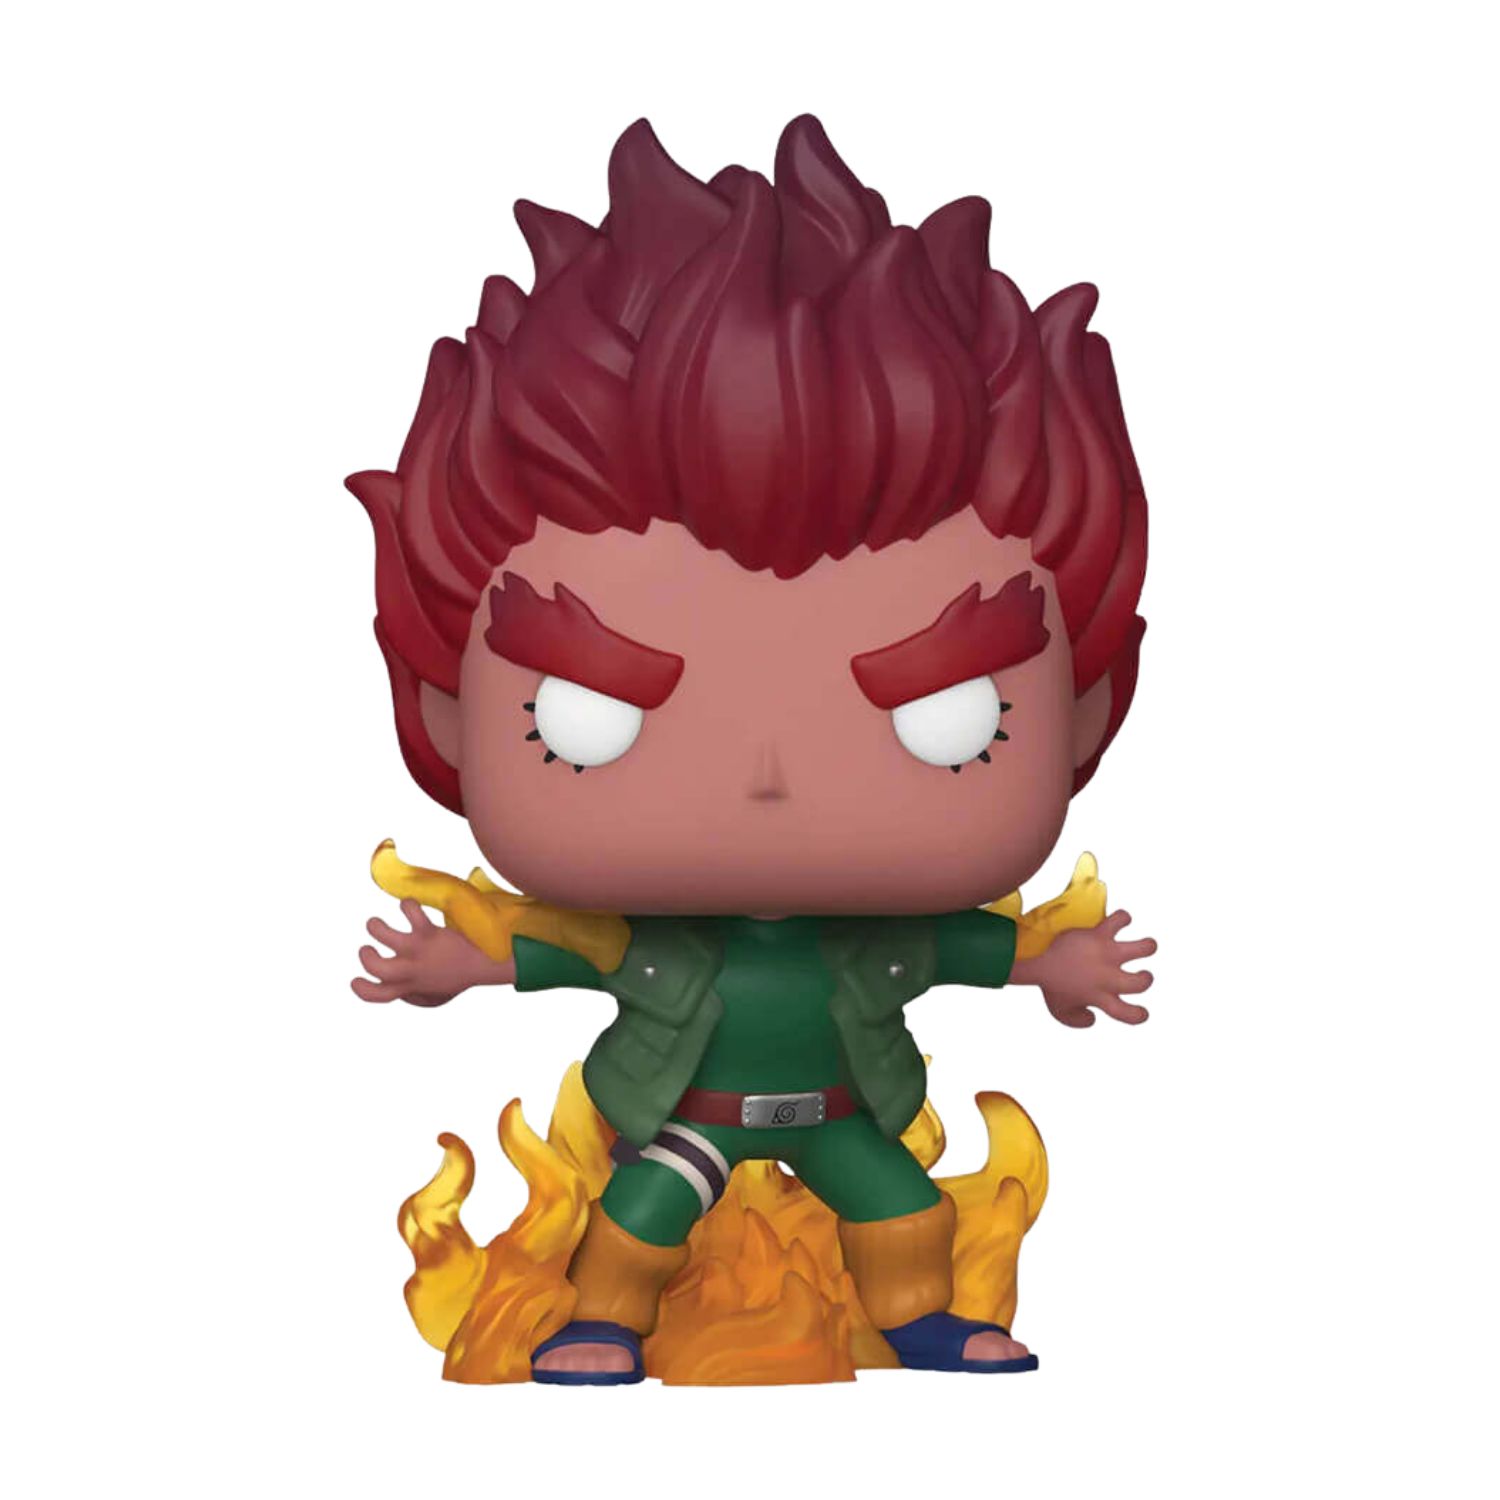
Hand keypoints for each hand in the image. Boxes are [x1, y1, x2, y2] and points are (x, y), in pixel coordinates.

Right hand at [351, 899, 510, 1006]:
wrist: (487, 963)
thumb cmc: (458, 977)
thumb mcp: (434, 996)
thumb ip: (413, 994)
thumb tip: (399, 989)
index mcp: (409, 986)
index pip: (375, 994)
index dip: (360, 987)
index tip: (356, 979)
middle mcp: (411, 970)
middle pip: (374, 966)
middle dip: (364, 955)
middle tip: (368, 947)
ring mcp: (419, 950)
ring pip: (384, 934)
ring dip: (375, 925)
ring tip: (377, 923)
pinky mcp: (430, 932)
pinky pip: (411, 911)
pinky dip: (407, 904)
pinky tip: (409, 906)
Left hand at [1019, 910, 1155, 1027]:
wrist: (1035, 960)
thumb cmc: (1049, 985)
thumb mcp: (1060, 1012)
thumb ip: (1078, 1021)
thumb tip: (1093, 1018)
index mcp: (1102, 998)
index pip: (1131, 1015)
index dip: (1140, 1015)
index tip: (1138, 1010)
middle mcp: (1109, 978)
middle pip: (1143, 982)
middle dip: (1146, 978)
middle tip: (1137, 973)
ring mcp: (1106, 955)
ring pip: (1144, 947)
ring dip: (1148, 946)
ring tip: (1143, 946)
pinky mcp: (1099, 935)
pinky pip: (1120, 919)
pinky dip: (1124, 918)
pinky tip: (1121, 921)